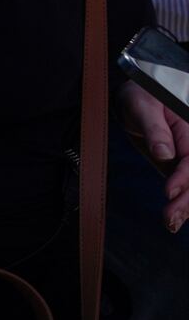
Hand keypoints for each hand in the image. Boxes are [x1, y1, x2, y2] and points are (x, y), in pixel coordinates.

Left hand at [119, 81, 188, 231]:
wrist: (136, 97)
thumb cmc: (140, 96)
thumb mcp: (143, 106)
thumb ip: (154, 130)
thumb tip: (163, 153)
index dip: (184, 178)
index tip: (169, 192)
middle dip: (188, 200)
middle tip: (170, 218)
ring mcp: (188, 157)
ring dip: (187, 206)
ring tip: (171, 223)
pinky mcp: (180, 165)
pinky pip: (187, 185)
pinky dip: (184, 202)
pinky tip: (176, 218)